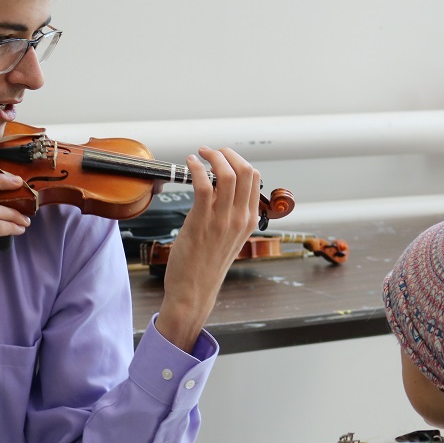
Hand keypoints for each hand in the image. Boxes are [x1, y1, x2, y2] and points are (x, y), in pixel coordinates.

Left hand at [155, 147, 261, 350]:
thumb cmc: (206, 266)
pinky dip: (196, 168)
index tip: (223, 156)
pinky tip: (189, 164)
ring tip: (199, 154)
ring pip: (226, 174)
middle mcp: (240, 218)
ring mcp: (222, 220)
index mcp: (249, 220)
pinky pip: (203, 185)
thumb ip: (229, 215)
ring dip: (212, 157)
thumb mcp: (228, 239)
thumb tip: (219, 191)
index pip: (254, 178)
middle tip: (211, 151)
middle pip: (245, 171)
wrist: (194, 290)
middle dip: (227, 154)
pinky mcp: (201, 221)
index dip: (238, 160)